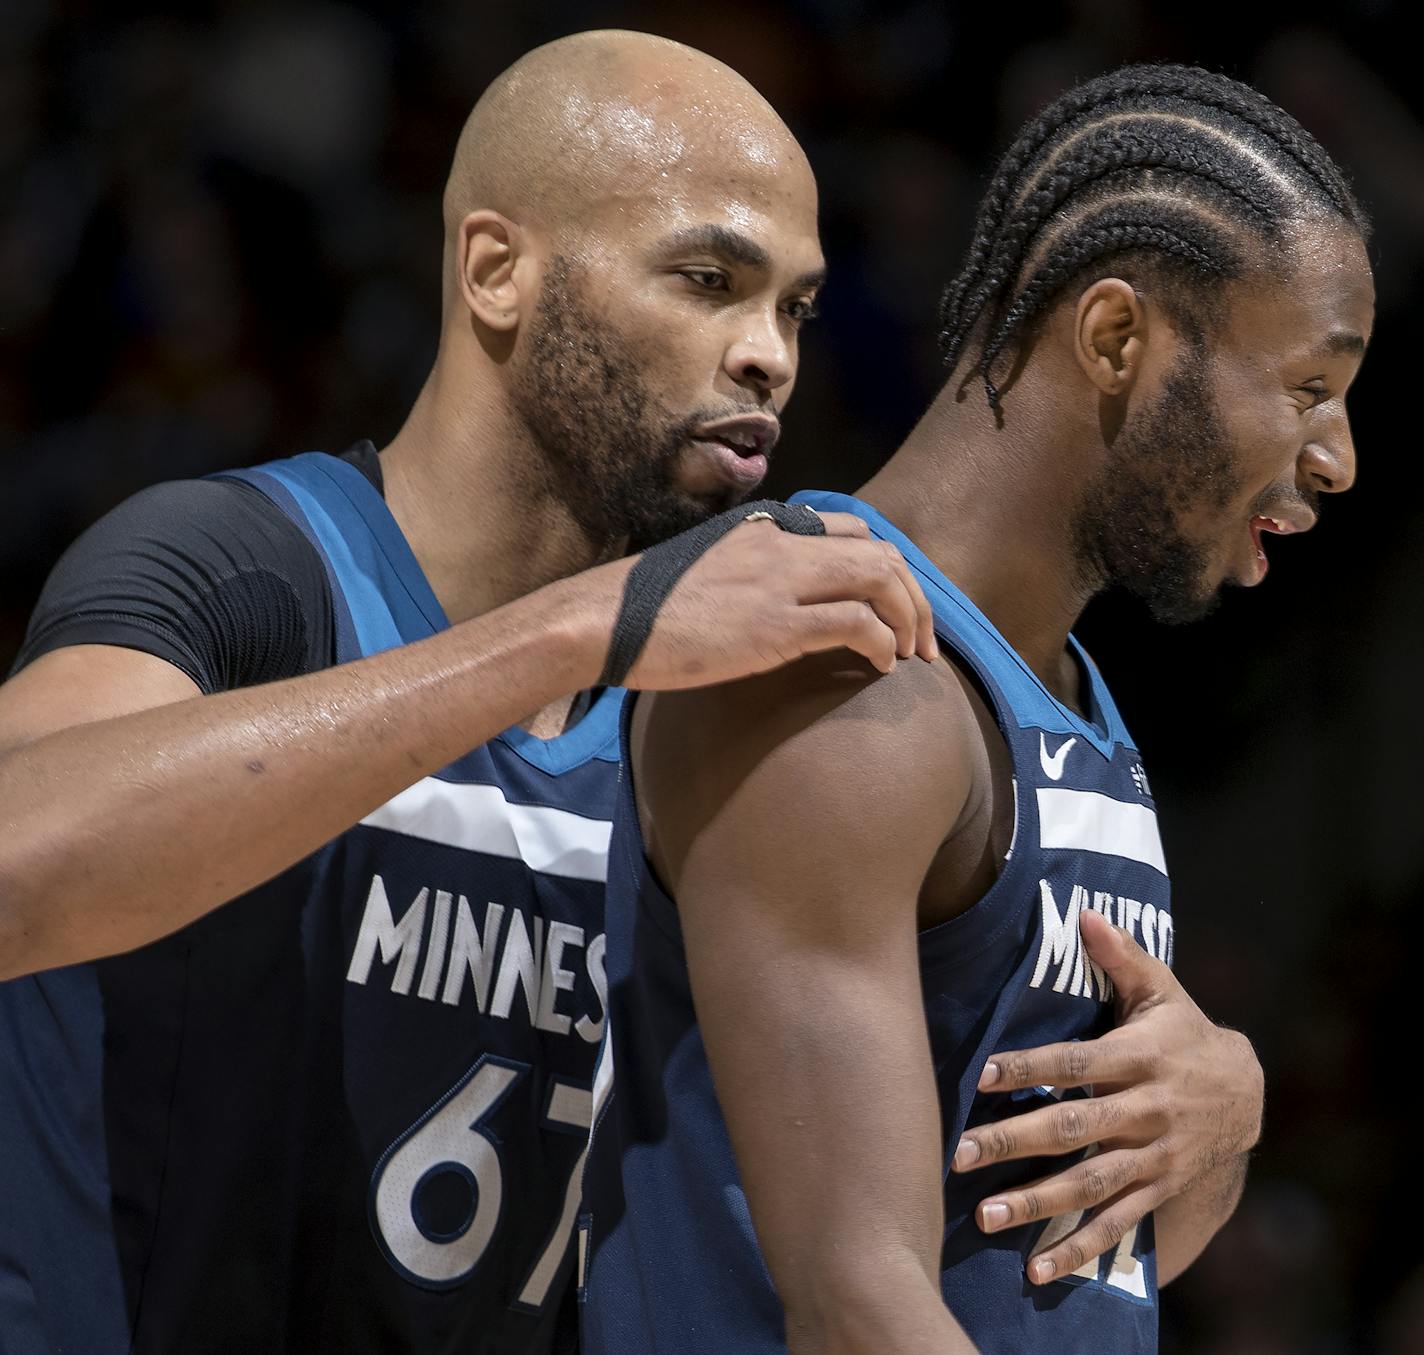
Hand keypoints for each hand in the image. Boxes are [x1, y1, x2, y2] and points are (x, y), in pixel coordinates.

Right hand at [598, 511, 938, 689]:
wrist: (603, 621)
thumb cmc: (646, 608)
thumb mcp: (707, 571)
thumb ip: (751, 572)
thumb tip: (779, 602)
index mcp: (765, 529)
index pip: (852, 528)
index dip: (888, 567)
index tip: (898, 605)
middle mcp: (780, 544)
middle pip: (880, 551)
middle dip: (915, 596)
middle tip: (923, 640)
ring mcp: (779, 581)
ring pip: (878, 578)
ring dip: (909, 618)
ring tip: (911, 655)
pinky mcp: (773, 625)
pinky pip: (855, 623)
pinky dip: (882, 643)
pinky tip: (880, 666)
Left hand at [950, 910, 1262, 1284]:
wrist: (1248, 1093)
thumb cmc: (1184, 1031)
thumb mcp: (1161, 988)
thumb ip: (1120, 955)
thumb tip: (1084, 911)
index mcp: (1139, 1057)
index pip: (1076, 1063)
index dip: (1030, 1068)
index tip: (981, 1075)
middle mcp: (1145, 1111)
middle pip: (1073, 1129)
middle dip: (1015, 1143)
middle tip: (960, 1155)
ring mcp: (1153, 1157)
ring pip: (1090, 1185)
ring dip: (1038, 1204)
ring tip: (986, 1218)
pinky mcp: (1158, 1190)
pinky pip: (1117, 1225)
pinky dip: (1078, 1250)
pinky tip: (1036, 1271)